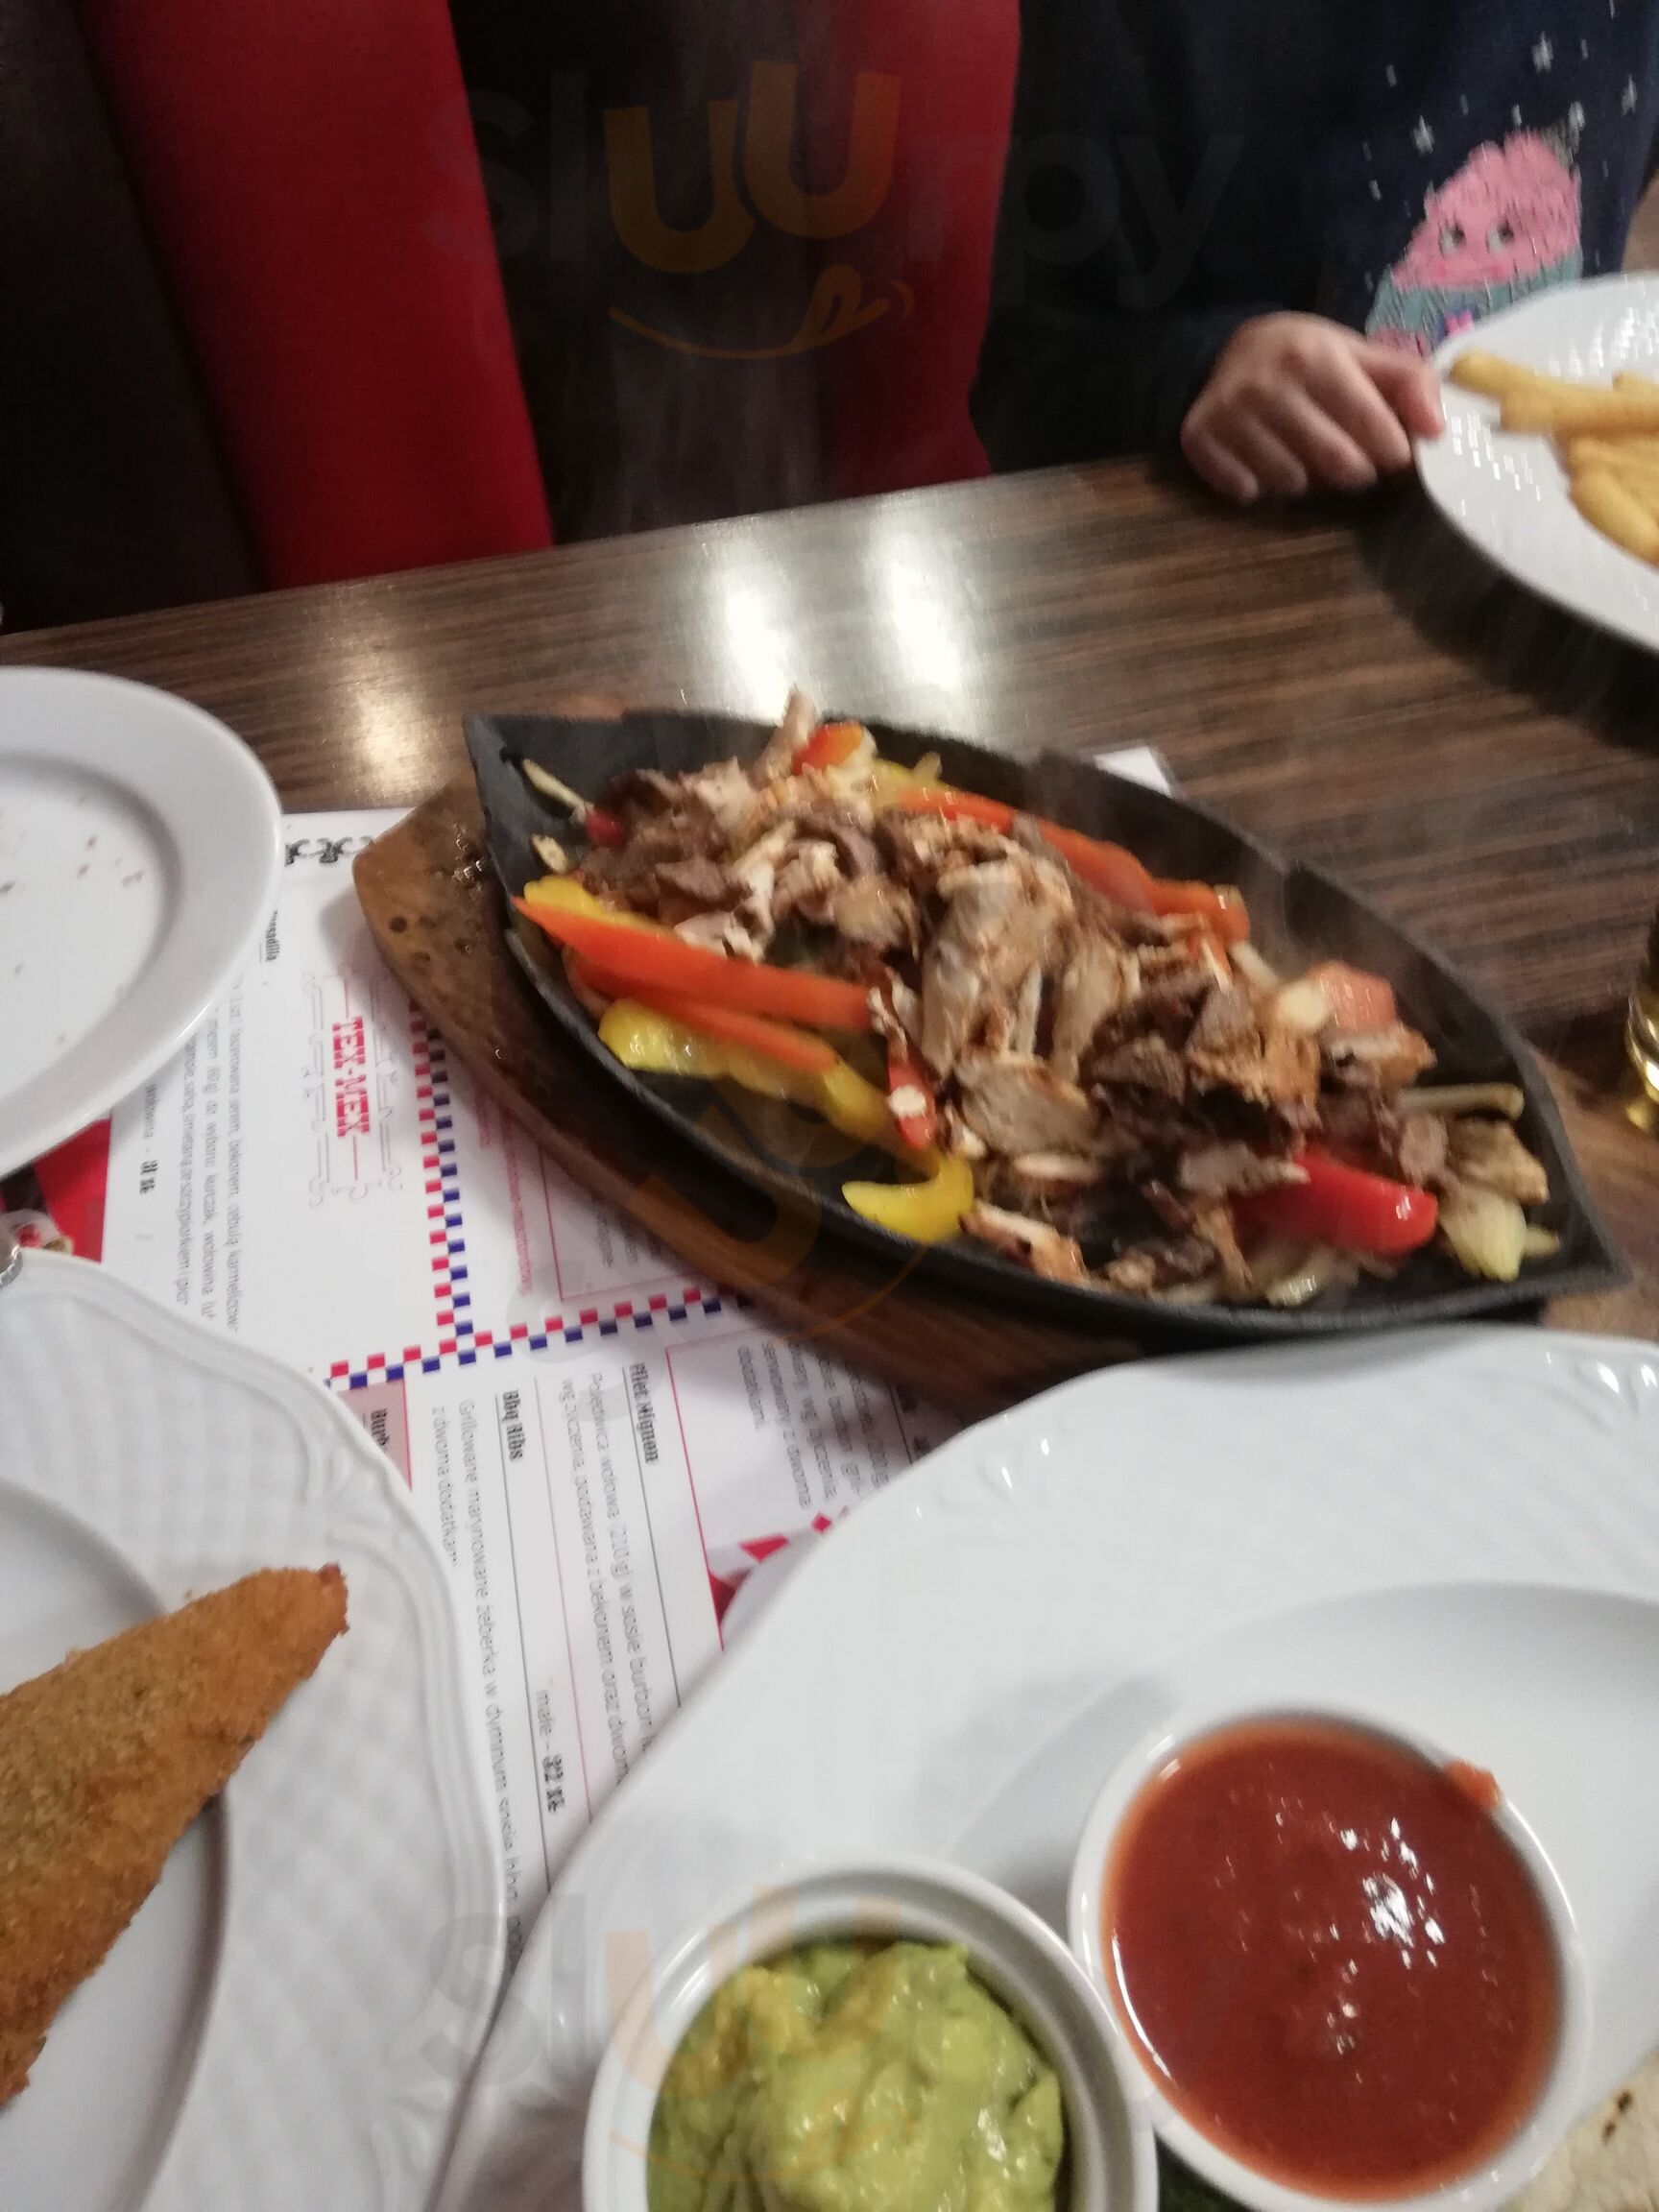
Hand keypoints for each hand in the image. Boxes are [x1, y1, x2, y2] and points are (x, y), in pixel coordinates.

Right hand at [1181, 314, 1444, 502]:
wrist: (1228, 347)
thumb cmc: (1307, 357)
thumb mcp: (1360, 354)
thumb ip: (1409, 383)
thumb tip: (1436, 431)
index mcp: (1315, 357)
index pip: (1373, 429)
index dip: (1392, 452)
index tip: (1390, 452)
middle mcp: (1268, 383)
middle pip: (1336, 465)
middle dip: (1354, 471)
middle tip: (1350, 458)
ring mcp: (1229, 413)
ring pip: (1290, 484)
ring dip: (1305, 480)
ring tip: (1301, 452)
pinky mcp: (1198, 437)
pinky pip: (1244, 490)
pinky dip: (1259, 484)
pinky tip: (1262, 458)